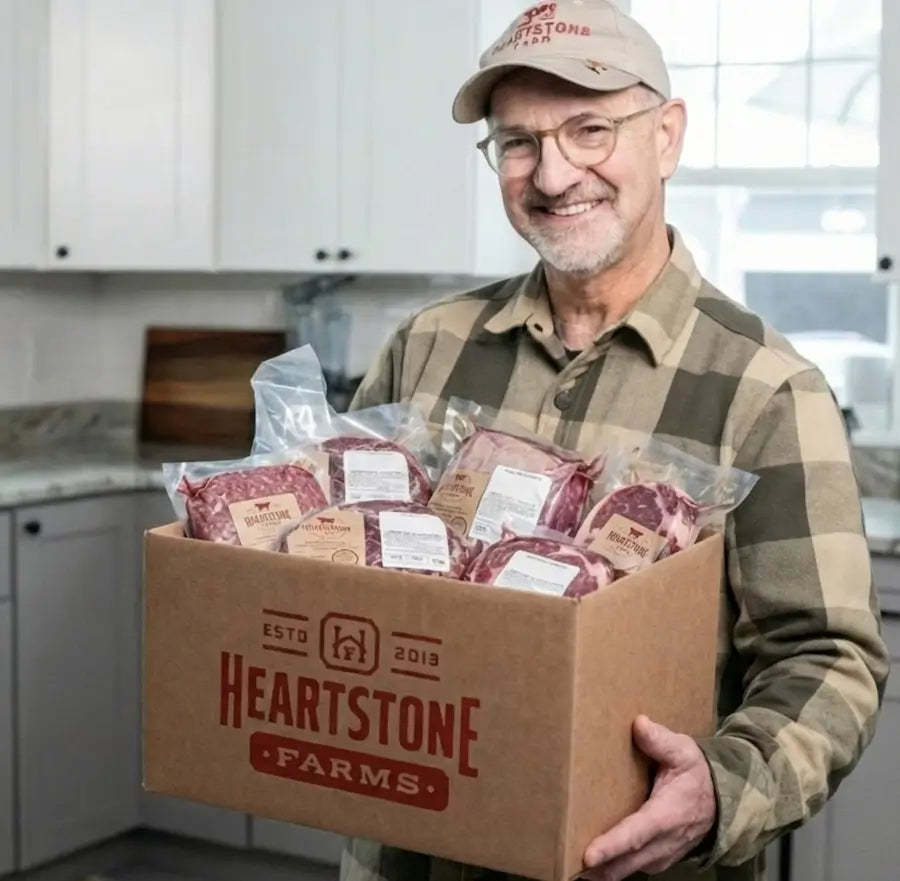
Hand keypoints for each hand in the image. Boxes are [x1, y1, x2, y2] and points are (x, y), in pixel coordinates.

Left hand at [582, 715, 716, 879]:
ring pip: (626, 870)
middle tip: (565, 866)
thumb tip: (639, 724)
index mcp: (666, 815)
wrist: (720, 802)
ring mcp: (658, 856)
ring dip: (602, 871)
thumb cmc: (696, 774)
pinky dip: (610, 868)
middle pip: (625, 861)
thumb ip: (660, 740)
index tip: (588, 855)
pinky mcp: (654, 860)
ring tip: (570, 867)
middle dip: (598, 868)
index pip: (636, 834)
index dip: (612, 845)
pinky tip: (591, 864)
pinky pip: (630, 868)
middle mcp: (662, 843)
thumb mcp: (683, 751)